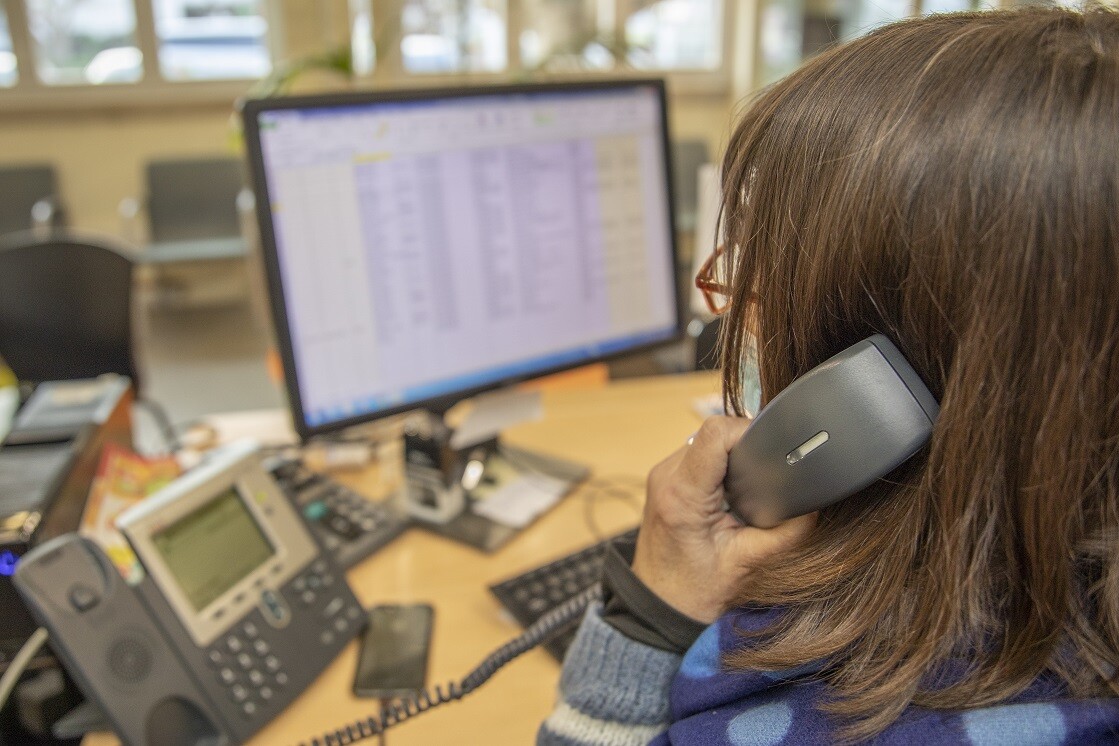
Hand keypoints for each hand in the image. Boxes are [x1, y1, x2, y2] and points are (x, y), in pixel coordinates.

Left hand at [631, 416, 815, 623]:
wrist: (660, 604)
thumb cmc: (696, 590)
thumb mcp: (749, 562)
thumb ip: (787, 531)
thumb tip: (814, 503)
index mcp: (684, 495)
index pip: (716, 433)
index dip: (749, 432)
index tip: (772, 449)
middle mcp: (666, 477)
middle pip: (713, 433)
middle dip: (745, 446)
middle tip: (766, 475)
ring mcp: (661, 475)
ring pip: (705, 440)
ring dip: (731, 455)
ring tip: (749, 487)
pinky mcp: (664, 479)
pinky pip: (697, 453)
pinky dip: (718, 464)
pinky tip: (732, 490)